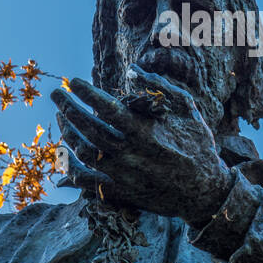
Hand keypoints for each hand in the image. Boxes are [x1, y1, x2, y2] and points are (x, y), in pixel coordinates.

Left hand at [50, 66, 234, 226]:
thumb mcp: (187, 109)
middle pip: (88, 128)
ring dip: (68, 132)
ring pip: (83, 152)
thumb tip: (133, 70)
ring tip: (62, 116)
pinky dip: (70, 167)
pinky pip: (86, 181)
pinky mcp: (121, 192)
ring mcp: (123, 176)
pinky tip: (65, 151)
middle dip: (68, 107)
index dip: (86, 93)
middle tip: (56, 93)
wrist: (206, 192)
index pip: (107, 108)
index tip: (73, 81)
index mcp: (146, 132)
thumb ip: (159, 87)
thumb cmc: (198, 145)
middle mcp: (130, 155)